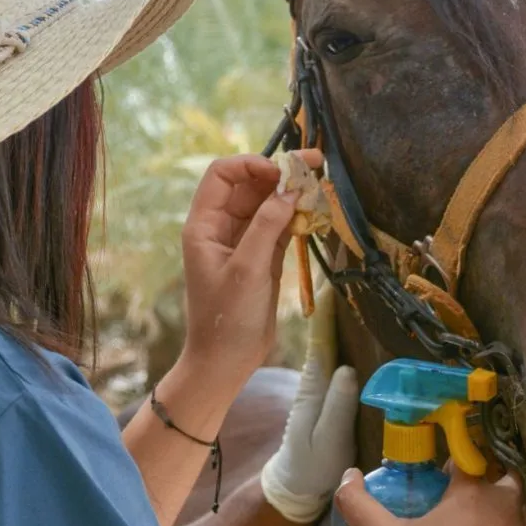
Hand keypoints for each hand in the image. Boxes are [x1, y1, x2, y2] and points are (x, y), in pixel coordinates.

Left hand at [180, 152, 320, 381]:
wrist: (226, 362)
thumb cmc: (227, 318)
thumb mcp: (247, 270)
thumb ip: (267, 226)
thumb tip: (290, 190)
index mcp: (204, 226)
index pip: (222, 175)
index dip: (251, 165)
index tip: (283, 171)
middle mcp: (221, 228)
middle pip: (249, 185)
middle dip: (280, 173)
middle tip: (316, 164)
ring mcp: (244, 241)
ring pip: (268, 204)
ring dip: (292, 193)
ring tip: (321, 184)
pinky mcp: (263, 257)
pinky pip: (280, 225)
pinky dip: (297, 216)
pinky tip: (317, 210)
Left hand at [261, 292, 358, 521]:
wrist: (298, 483)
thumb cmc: (314, 465)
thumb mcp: (326, 438)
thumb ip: (336, 406)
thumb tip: (347, 369)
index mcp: (315, 383)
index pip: (321, 337)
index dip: (328, 308)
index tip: (335, 276)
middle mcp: (318, 375)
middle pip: (327, 328)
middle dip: (335, 296)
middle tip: (347, 262)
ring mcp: (322, 380)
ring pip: (331, 337)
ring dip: (338, 308)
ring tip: (352, 277)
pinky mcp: (327, 387)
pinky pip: (334, 352)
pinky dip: (339, 331)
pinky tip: (350, 315)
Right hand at [335, 465, 525, 525]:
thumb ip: (357, 503)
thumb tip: (348, 474)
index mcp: (474, 494)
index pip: (469, 459)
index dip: (454, 466)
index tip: (442, 479)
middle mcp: (508, 510)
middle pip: (504, 480)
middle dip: (487, 484)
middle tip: (462, 504)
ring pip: (519, 512)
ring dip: (499, 514)